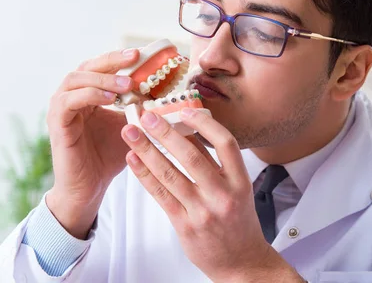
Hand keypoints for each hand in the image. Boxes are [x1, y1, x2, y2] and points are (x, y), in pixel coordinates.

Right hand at [46, 48, 138, 238]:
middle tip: (134, 57)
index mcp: (87, 94)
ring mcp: (60, 108)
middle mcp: (70, 96)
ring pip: (76, 79)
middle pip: (87, 66)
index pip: (100, 67)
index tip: (142, 53)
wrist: (89, 188)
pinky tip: (111, 99)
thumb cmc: (108, 157)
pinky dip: (90, 95)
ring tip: (128, 84)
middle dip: (112, 61)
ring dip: (104, 78)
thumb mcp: (129, 126)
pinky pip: (69, 101)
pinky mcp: (56, 123)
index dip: (119, 58)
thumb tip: (167, 91)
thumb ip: (140, 108)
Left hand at [121, 108, 303, 281]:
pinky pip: (160, 195)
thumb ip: (215, 164)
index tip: (184, 110)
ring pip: (170, 174)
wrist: (240, 262)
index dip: (204, 123)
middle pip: (192, 156)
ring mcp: (203, 211)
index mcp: (240, 182)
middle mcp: (223, 195)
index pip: (225, 143)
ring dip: (147, 150)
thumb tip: (187, 131)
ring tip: (130, 133)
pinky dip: (144, 175)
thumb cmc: (237, 221)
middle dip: (166, 133)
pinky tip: (133, 160)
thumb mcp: (238, 190)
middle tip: (147, 115)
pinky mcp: (184, 225)